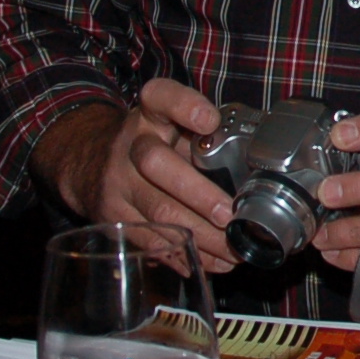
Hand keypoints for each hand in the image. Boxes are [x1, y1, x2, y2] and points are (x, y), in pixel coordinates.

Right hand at [37, 80, 241, 271]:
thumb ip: (208, 135)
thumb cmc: (154, 144)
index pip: (162, 97)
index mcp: (151, 114)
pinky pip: (153, 241)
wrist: (93, 164)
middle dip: (198, 193)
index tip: (209, 120)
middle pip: (156, 164)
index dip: (184, 107)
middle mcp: (131, 145)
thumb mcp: (173, 125)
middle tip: (229, 213)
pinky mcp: (115, 219)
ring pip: (157, 212)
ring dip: (201, 235)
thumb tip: (266, 166)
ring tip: (233, 248)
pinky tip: (215, 261)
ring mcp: (119, 183)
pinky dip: (188, 254)